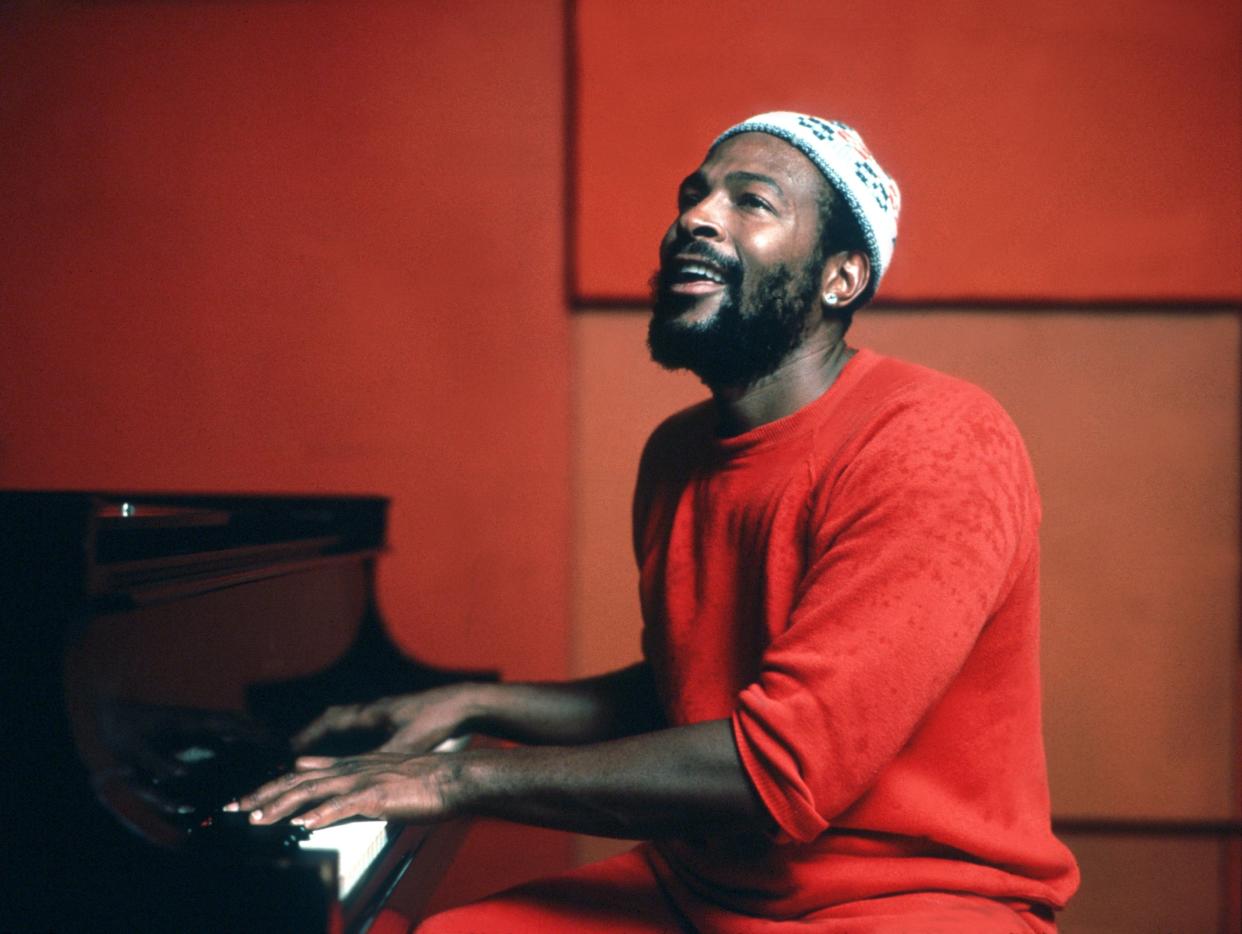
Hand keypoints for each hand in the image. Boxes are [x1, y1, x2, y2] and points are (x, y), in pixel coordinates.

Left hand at [227, 753, 455, 829]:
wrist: (450, 777)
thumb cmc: (418, 782)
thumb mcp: (375, 775)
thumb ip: (345, 781)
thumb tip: (318, 790)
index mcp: (347, 766)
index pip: (297, 776)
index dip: (267, 788)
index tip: (241, 802)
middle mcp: (348, 770)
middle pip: (295, 782)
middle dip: (261, 796)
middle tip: (232, 810)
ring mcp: (361, 781)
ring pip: (312, 792)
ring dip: (281, 806)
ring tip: (257, 819)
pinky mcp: (376, 795)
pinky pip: (343, 805)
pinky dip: (321, 814)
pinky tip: (305, 824)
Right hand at [292, 683, 479, 753]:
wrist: (464, 702)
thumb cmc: (436, 718)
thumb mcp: (407, 743)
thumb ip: (380, 760)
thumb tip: (357, 781)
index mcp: (371, 714)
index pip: (329, 722)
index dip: (307, 737)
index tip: (289, 752)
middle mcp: (373, 711)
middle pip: (332, 721)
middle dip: (311, 737)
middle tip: (294, 753)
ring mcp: (384, 714)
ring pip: (347, 724)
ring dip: (330, 739)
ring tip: (311, 757)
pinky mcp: (397, 719)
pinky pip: (362, 728)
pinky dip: (349, 741)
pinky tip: (350, 754)